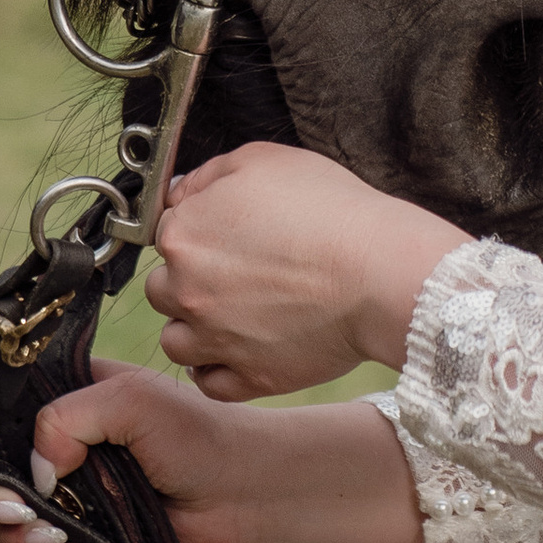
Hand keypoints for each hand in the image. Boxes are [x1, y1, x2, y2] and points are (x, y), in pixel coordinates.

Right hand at [0, 361, 424, 542]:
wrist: (240, 490)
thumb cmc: (194, 432)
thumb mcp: (131, 401)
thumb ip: (69, 418)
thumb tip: (36, 468)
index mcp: (60, 392)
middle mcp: (55, 441)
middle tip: (19, 510)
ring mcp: (68, 492)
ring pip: (7, 522)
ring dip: (22, 536)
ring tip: (61, 536)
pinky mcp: (86, 536)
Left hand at [148, 141, 464, 396]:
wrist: (379, 271)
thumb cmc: (332, 211)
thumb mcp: (265, 160)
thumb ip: (209, 173)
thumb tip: (182, 191)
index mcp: (183, 235)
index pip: (165, 233)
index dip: (199, 230)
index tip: (228, 234)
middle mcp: (186, 291)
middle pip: (162, 290)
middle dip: (189, 281)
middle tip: (237, 273)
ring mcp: (215, 340)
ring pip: (177, 342)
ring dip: (196, 330)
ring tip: (236, 316)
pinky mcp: (249, 378)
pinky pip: (210, 383)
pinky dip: (220, 369)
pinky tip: (242, 350)